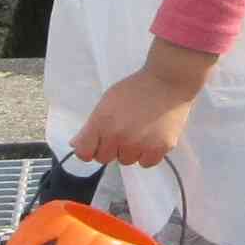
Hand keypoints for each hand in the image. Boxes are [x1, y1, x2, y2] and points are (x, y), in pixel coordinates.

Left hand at [70, 59, 198, 170]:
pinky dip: (147, 154)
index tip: (97, 142)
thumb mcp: (107, 102)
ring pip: (126, 161)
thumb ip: (90, 127)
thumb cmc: (135, 89)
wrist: (168, 81)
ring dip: (130, 150)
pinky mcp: (160, 148)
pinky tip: (151, 137)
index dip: (90, 148)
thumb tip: (76, 146)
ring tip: (140, 131)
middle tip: (123, 130)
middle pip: (105, 158)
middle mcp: (119, 137)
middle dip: (111, 147)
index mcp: (102, 123)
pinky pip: (146, 163)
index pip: (84, 153)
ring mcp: (140, 144)